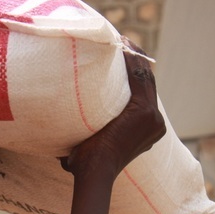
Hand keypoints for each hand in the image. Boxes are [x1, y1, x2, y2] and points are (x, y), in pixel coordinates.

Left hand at [61, 37, 165, 176]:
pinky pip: (139, 76)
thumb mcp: (88, 148)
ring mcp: (152, 117)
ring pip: (144, 76)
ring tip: (117, 39)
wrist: (93, 174)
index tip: (117, 55)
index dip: (132, 71)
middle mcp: (155, 122)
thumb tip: (59, 143)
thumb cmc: (85, 167)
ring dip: (132, 55)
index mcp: (147, 129)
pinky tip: (120, 46)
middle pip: (146, 80)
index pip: (143, 92)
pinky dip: (131, 59)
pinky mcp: (143, 112)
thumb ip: (82, 139)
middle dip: (133, 59)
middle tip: (116, 42)